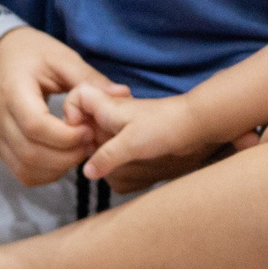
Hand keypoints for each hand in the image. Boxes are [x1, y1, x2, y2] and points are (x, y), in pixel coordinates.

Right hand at [0, 27, 123, 186]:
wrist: (5, 57)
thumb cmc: (36, 55)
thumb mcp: (63, 58)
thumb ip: (90, 79)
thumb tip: (123, 94)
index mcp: (13, 91)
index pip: (36, 126)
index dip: (67, 136)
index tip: (90, 130)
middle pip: (31, 152)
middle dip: (67, 155)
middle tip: (91, 144)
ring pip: (26, 168)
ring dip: (59, 168)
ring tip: (80, 151)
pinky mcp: (0, 148)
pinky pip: (23, 173)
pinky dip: (47, 173)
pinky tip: (64, 158)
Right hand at [73, 88, 220, 185]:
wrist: (197, 124)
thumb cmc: (164, 127)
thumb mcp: (131, 143)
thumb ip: (106, 157)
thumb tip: (86, 171)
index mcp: (107, 106)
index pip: (75, 97)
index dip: (70, 112)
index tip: (79, 132)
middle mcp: (111, 114)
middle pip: (82, 121)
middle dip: (81, 138)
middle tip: (90, 153)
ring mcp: (121, 126)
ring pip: (96, 136)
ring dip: (97, 150)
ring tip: (105, 162)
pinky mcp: (132, 137)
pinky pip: (111, 146)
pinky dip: (110, 156)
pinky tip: (118, 165)